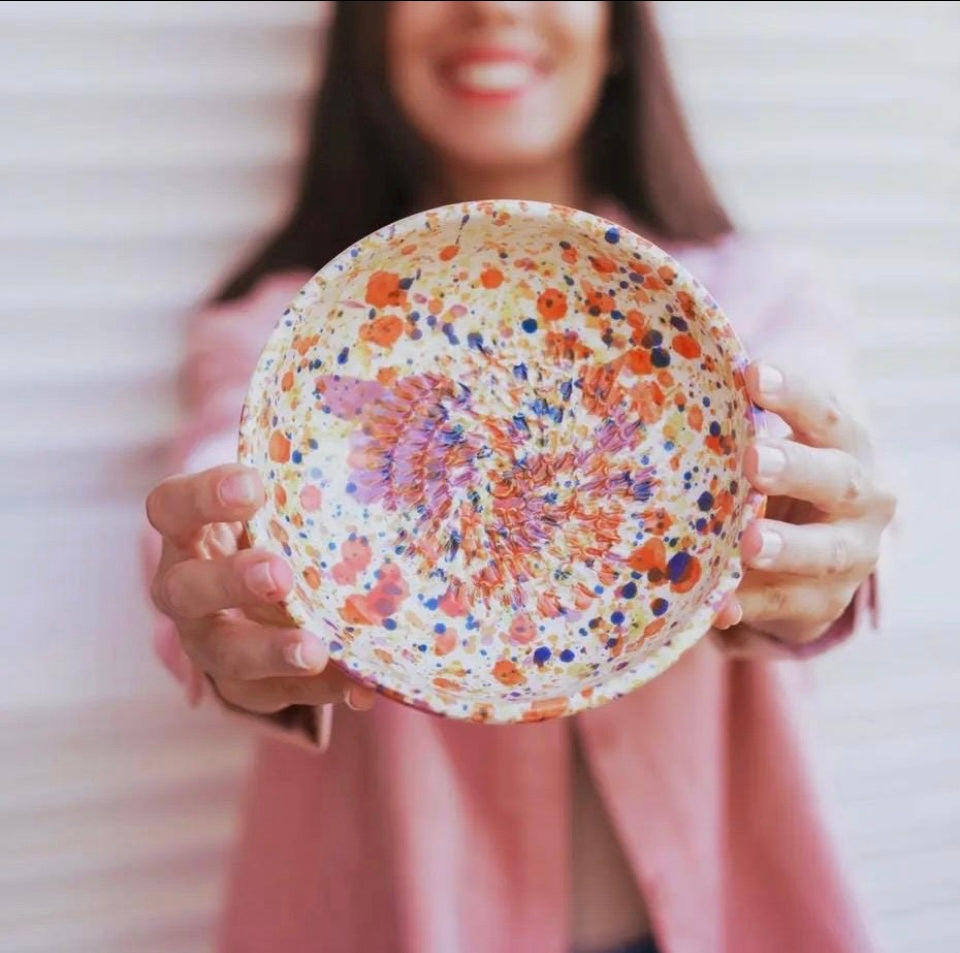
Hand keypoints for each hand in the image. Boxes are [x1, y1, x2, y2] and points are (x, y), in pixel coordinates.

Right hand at [146, 464, 375, 712]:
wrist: (256, 599)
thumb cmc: (273, 529)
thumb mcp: (276, 502)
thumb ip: (300, 479)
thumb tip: (375, 432)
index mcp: (186, 534)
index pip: (171, 508)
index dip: (204, 497)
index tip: (254, 485)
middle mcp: (185, 591)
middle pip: (186, 590)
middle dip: (232, 582)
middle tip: (279, 575)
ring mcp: (211, 643)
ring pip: (225, 655)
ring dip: (271, 652)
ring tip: (316, 650)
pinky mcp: (248, 686)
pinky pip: (280, 695)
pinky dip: (324, 690)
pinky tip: (364, 686)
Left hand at [712, 362, 894, 655]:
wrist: (819, 549)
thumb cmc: (775, 475)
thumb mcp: (768, 444)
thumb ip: (734, 424)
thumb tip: (657, 389)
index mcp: (844, 444)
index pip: (824, 411)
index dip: (793, 392)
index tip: (753, 373)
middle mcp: (861, 497)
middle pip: (835, 478)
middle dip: (794, 468)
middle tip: (753, 459)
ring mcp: (849, 555)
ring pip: (822, 552)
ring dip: (784, 548)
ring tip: (748, 544)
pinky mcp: (823, 604)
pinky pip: (786, 606)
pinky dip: (752, 605)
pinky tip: (720, 607)